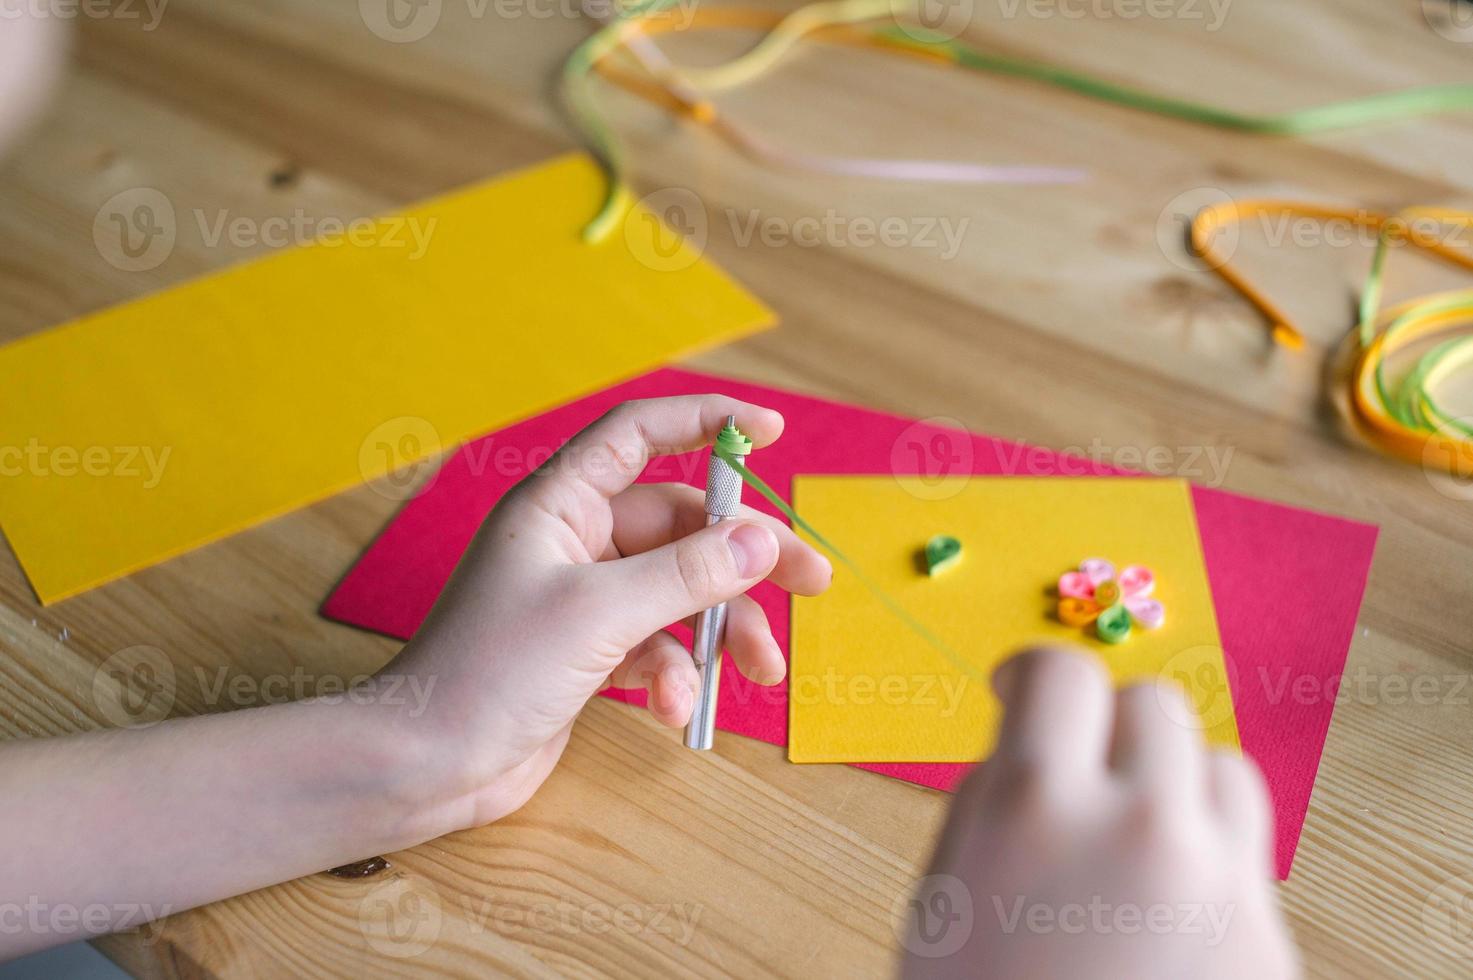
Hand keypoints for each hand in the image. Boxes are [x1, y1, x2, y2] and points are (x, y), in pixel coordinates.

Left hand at [381, 395, 831, 833]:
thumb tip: (762, 540)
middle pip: (682, 526)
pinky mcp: (588, 651)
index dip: (707, 421)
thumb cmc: (492, 669)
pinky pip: (656, 643)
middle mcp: (574, 540)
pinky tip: (675, 709)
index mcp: (561, 502)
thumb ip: (687, 573)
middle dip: (745, 558)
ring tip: (760, 670)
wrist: (426, 764)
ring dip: (721, 630)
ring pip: (679, 592)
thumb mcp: (601, 614)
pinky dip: (676, 671)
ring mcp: (583, 597)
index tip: (771, 431)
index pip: (641, 433)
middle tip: (811, 583)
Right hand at [902, 647, 1298, 979]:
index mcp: (1036, 808)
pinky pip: (1246, 847)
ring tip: (1133, 827)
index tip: (1022, 690)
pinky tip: (1166, 891)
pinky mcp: (1266, 936)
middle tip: (1080, 763)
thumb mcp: (946, 896)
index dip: (1034, 672)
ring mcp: (1216, 881)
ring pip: (1218, 765)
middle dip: (1108, 723)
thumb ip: (992, 801)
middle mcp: (1139, 825)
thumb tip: (1031, 739)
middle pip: (1152, 704)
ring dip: (1172, 778)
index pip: (1061, 673)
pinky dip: (1209, 845)